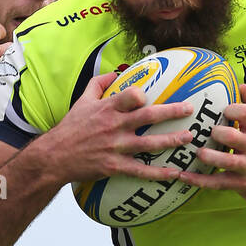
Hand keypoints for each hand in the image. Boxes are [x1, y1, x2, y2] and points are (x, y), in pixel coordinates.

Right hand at [46, 72, 193, 183]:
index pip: (131, 95)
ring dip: (172, 140)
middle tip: (190, 109)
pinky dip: (159, 173)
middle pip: (148, 117)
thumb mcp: (82, 100)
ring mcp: (116, 148)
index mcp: (108, 108)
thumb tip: (116, 72)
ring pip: (149, 143)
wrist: (55, 157)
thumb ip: (99, 83)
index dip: (142, 94)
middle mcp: (114, 126)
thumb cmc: (71, 128)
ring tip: (188, 138)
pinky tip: (174, 173)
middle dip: (172, 112)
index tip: (150, 96)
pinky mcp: (116, 167)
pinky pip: (141, 170)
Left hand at [177, 84, 245, 203]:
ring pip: (226, 161)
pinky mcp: (240, 183)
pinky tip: (183, 176)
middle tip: (209, 132)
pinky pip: (217, 182)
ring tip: (198, 152)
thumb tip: (240, 84)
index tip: (223, 110)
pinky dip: (199, 181)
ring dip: (209, 156)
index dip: (233, 109)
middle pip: (233, 137)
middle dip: (218, 133)